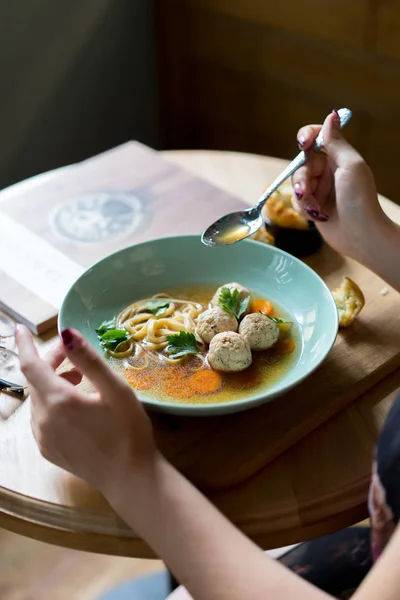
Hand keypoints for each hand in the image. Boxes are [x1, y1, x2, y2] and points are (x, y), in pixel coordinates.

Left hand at [15, 325, 155, 496]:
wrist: (129, 477)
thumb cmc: (128, 431)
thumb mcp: (116, 390)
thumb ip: (89, 360)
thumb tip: (66, 334)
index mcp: (58, 401)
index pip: (30, 365)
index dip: (25, 344)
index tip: (20, 328)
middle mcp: (43, 420)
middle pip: (36, 381)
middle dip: (51, 362)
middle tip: (74, 354)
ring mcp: (42, 438)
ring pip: (39, 399)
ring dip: (52, 383)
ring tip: (80, 378)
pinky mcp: (48, 450)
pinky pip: (42, 417)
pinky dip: (52, 403)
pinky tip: (75, 405)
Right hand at [292, 109, 384, 262]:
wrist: (360, 234)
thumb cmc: (359, 199)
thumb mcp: (350, 165)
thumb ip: (336, 142)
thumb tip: (332, 114)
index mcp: (338, 157)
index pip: (317, 137)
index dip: (306, 137)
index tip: (302, 144)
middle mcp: (327, 171)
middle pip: (302, 163)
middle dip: (302, 177)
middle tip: (304, 190)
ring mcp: (319, 189)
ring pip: (296, 183)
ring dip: (302, 195)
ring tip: (313, 208)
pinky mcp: (313, 206)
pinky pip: (297, 201)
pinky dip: (304, 208)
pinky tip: (315, 215)